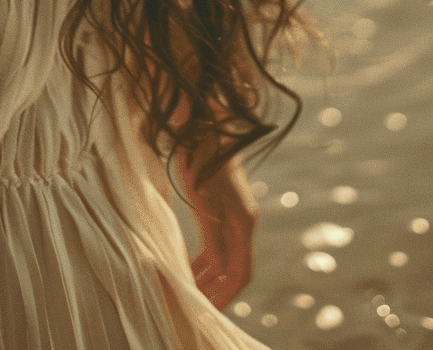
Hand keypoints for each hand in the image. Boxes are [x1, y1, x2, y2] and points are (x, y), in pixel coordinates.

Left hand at [177, 149, 260, 310]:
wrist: (202, 124)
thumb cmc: (201, 156)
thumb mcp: (203, 197)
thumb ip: (213, 235)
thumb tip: (220, 270)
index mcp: (244, 220)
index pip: (242, 271)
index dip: (227, 294)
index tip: (210, 311)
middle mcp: (243, 221)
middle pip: (235, 267)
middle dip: (218, 290)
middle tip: (196, 306)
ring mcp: (234, 215)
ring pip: (225, 257)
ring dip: (210, 277)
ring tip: (191, 293)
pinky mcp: (222, 208)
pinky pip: (217, 243)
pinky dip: (205, 259)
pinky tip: (190, 268)